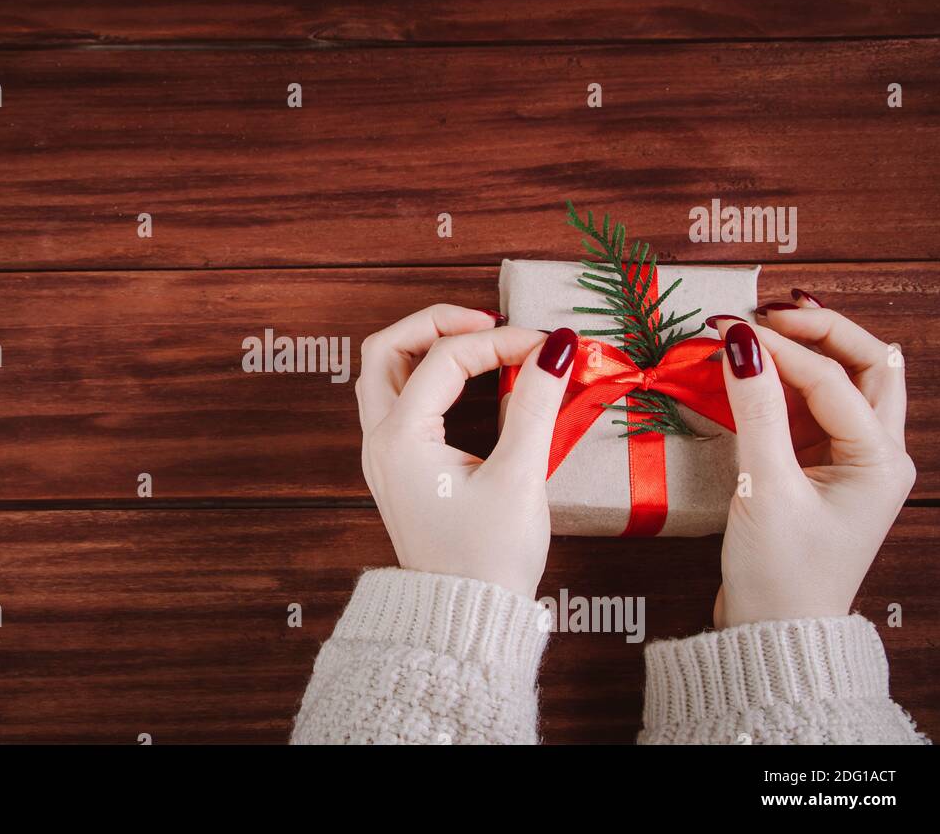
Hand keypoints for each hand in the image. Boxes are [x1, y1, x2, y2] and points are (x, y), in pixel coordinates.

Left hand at [356, 304, 575, 596]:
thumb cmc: (489, 559)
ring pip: (384, 373)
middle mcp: (380, 441)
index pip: (445, 359)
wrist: (464, 619)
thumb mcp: (520, 478)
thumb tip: (559, 347)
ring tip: (478, 341)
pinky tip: (468, 381)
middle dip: (437, 324)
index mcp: (401, 439)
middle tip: (488, 320)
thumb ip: (536, 405)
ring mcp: (382, 455)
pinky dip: (426, 376)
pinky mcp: (397, 468)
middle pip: (386, 350)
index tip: (549, 346)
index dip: (499, 340)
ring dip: (424, 347)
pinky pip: (397, 401)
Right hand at [708, 293, 914, 628]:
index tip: (726, 326)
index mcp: (880, 461)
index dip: (779, 347)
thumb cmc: (779, 573)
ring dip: (809, 354)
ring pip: (846, 384)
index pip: (830, 380)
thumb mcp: (764, 488)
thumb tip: (740, 343)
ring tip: (761, 329)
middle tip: (768, 311)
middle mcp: (879, 455)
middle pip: (868, 366)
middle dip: (823, 331)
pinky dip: (788, 385)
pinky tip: (754, 372)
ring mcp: (853, 463)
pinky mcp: (822, 472)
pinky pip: (814, 411)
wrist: (773, 634)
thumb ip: (754, 410)